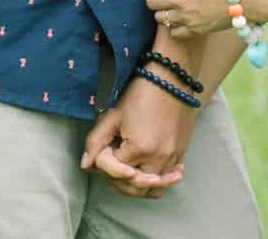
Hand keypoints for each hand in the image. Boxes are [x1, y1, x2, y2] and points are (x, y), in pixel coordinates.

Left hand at [79, 73, 194, 197]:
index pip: (115, 171)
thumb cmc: (140, 93)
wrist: (171, 78)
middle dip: (120, 181)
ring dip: (139, 185)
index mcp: (139, 149)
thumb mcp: (113, 115)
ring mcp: (172, 157)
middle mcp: (158, 158)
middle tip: (113, 168)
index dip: (106, 163)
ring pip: (154, 189)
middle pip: (135, 187)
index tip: (107, 148)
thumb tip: (85, 165)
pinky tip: (148, 169)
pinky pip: (168, 177)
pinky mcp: (181, 152)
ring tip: (129, 172)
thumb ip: (96, 142)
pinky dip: (158, 179)